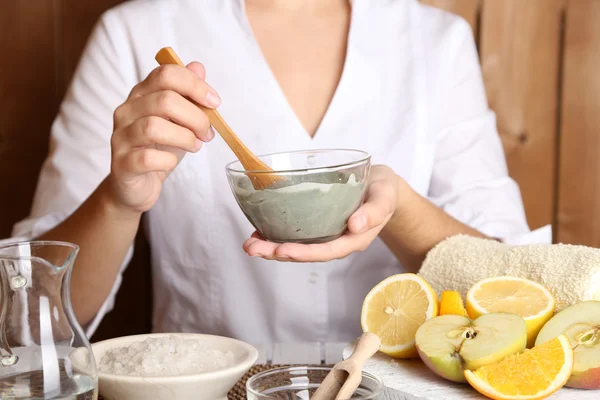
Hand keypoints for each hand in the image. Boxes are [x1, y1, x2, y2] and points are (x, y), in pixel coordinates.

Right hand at [105, 62, 218, 212]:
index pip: (166, 74)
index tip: (215, 102)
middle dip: (195, 116)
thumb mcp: (179, 120)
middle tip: (207, 133)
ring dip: (184, 137)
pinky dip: (167, 160)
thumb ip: (187, 95)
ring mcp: (121, 137)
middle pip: (164, 100)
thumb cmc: (160, 148)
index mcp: (141, 94)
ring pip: (153, 127)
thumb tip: (198, 67)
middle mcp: (127, 110)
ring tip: (194, 146)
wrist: (138, 184)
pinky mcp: (121, 164)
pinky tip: (172, 161)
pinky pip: (146, 158)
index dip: (195, 85)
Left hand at [243, 165, 399, 261]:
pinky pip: (295, 234)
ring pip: (296, 246)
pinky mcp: (317, 225)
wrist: (381, 186)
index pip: (326, 251)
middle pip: (305, 253)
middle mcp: (336, 241)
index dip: (303, 253)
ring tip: (248, 243)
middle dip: (276, 252)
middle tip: (251, 247)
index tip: (282, 250)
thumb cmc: (384, 191)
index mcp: (354, 239)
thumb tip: (356, 224)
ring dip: (271, 247)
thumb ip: (375, 210)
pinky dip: (275, 234)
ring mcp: (325, 235)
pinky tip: (257, 231)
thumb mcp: (385, 196)